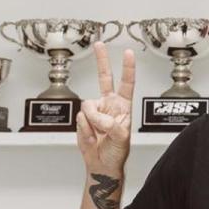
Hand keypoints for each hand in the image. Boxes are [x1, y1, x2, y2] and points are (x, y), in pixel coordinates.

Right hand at [76, 42, 134, 171]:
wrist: (102, 163)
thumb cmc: (116, 152)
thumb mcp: (121, 138)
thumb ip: (111, 124)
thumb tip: (98, 115)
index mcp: (123, 107)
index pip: (126, 83)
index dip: (128, 68)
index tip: (128, 53)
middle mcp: (109, 104)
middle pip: (104, 78)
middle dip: (102, 60)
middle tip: (100, 44)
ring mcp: (95, 110)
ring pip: (87, 106)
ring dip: (92, 122)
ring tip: (98, 134)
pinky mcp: (83, 118)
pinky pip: (79, 118)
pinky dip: (84, 129)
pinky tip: (91, 135)